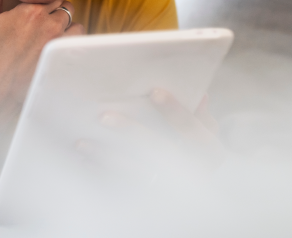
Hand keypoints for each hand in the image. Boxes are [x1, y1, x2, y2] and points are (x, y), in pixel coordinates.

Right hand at [0, 0, 84, 186]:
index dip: (47, 5)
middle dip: (58, 16)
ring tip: (51, 44)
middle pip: (66, 9)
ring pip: (77, 27)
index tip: (38, 16)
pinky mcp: (63, 63)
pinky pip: (80, 48)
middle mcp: (47, 24)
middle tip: (43, 31)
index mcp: (29, 10)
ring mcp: (57, 44)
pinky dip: (74, 49)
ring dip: (69, 32)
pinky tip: (59, 56)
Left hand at [77, 90, 224, 188]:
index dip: (174, 110)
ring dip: (106, 157)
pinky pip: (122, 187)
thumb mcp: (207, 133)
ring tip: (82, 143)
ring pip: (134, 171)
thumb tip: (200, 94)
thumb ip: (200, 114)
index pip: (191, 129)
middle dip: (131, 132)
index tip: (154, 91)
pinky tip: (84, 162)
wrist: (195, 192)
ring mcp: (170, 189)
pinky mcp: (151, 199)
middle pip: (159, 150)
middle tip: (104, 117)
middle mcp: (191, 174)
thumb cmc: (198, 151)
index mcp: (209, 153)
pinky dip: (102, 175)